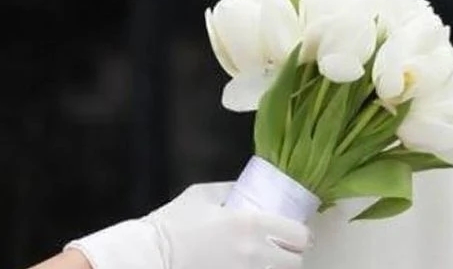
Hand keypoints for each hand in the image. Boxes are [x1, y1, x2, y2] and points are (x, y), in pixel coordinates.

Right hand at [65, 182, 310, 268]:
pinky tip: (248, 267)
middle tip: (279, 249)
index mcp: (251, 224)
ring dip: (277, 267)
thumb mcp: (202, 194)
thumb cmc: (174, 223)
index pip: (299, 235)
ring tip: (263, 260)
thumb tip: (248, 190)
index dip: (299, 234)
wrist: (153, 254)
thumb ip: (230, 190)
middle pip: (297, 262)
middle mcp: (257, 254)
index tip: (291, 232)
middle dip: (291, 254)